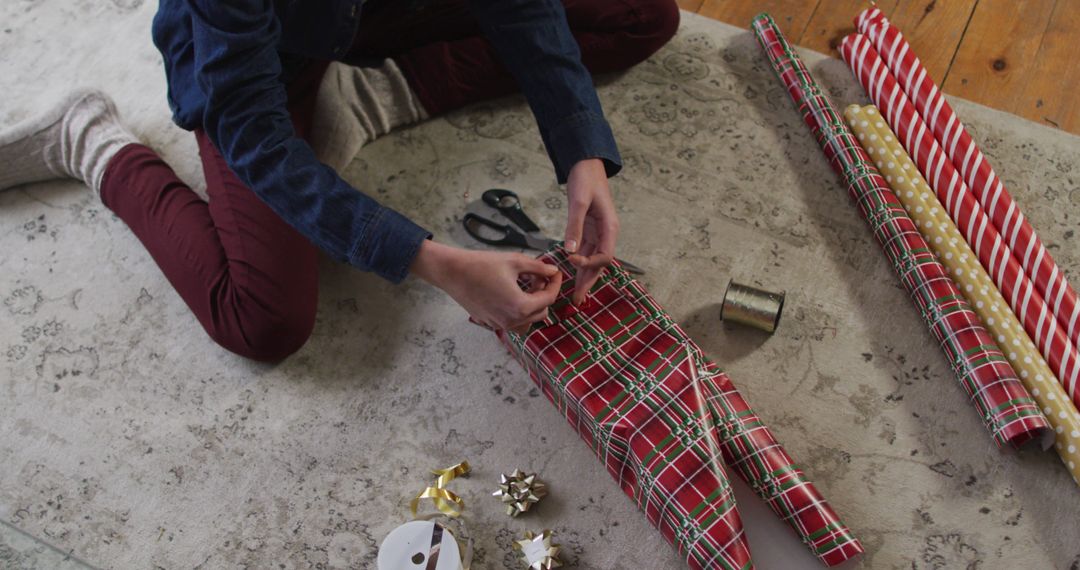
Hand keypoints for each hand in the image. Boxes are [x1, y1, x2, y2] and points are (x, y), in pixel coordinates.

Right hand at [411, 241, 562, 334]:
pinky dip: (517, 310)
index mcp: (520, 306)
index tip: (554, 272)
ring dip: (532, 305)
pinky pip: (512, 322)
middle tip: (538, 277)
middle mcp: (511, 320)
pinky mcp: (489, 323)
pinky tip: (511, 292)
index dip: (555, 283)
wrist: (452, 272)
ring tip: (526, 286)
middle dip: (544, 294)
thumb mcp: (515, 261)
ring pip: (527, 321)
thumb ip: (538, 267)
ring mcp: (499, 324)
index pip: (549, 298)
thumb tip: (553, 270)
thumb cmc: (481, 265)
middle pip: (541, 312)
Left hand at [564, 158, 618, 305]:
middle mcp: (606, 233)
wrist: (586, 164)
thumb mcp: (579, 202)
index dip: (590, 264)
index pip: (605, 256)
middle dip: (589, 282)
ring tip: (575, 295)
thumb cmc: (586, 180)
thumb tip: (569, 252)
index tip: (572, 261)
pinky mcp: (588, 229)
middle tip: (578, 301)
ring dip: (583, 277)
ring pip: (592, 260)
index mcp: (610, 228)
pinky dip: (578, 263)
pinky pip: (584, 251)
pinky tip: (570, 273)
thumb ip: (574, 227)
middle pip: (600, 264)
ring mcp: (598, 232)